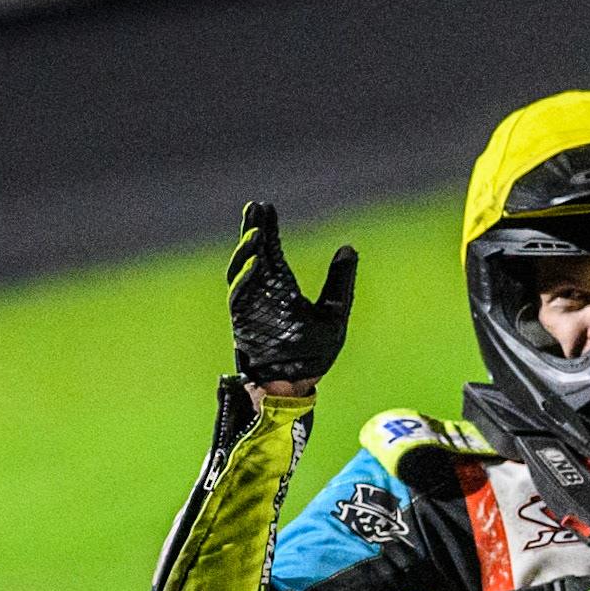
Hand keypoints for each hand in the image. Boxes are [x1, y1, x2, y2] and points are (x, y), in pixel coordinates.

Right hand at [227, 201, 357, 385]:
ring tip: (257, 232)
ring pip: (243, 271)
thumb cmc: (315, 352)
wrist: (298, 383)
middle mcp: (263, 292)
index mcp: (282, 287)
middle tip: (255, 208)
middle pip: (253, 254)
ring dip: (247, 251)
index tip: (266, 207)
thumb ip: (340, 282)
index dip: (267, 229)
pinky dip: (246, 279)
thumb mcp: (335, 312)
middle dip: (253, 231)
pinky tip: (255, 263)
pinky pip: (240, 297)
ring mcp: (251, 306)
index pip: (271, 251)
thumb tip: (349, 248)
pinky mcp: (244, 322)